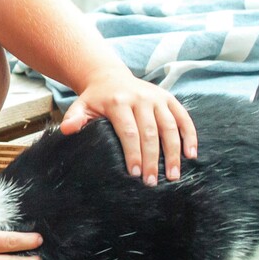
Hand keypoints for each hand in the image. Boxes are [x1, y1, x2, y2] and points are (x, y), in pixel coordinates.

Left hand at [60, 69, 197, 182]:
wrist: (109, 77)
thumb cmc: (95, 99)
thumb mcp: (81, 106)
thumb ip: (74, 118)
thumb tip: (66, 129)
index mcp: (118, 102)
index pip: (129, 132)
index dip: (133, 153)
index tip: (135, 175)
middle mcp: (141, 98)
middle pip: (150, 132)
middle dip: (152, 159)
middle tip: (153, 183)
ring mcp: (157, 98)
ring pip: (170, 127)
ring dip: (174, 152)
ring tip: (173, 175)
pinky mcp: (169, 98)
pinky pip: (183, 118)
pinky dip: (190, 136)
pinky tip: (191, 155)